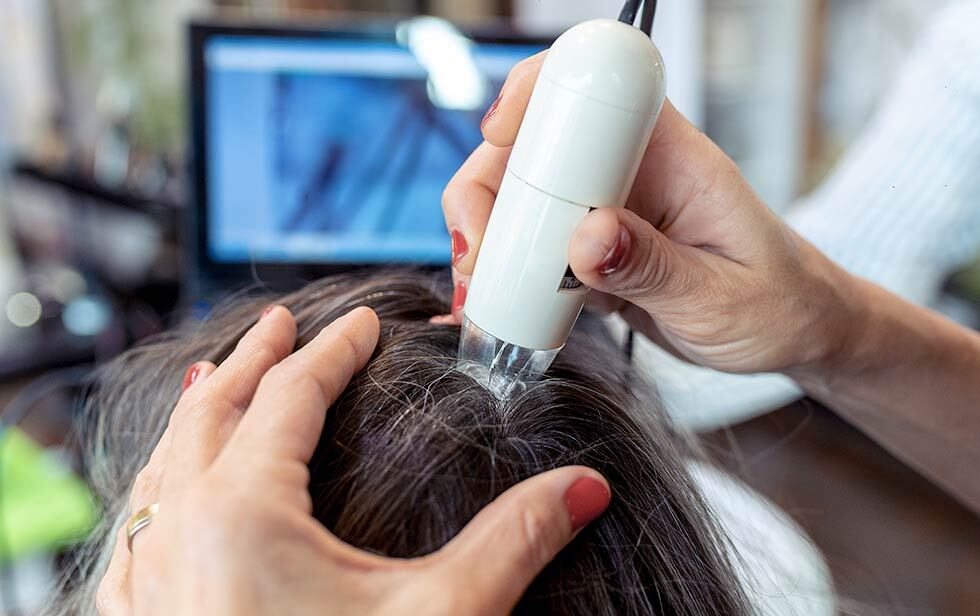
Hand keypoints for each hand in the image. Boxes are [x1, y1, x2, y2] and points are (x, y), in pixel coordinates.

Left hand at [97, 306, 610, 615]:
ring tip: (221, 382)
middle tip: (281, 322)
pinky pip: (136, 525)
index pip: (290, 396)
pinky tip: (169, 492)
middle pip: (212, 411)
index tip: (363, 325)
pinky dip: (161, 483)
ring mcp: (143, 583)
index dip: (334, 351)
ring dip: (200, 414)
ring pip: (163, 465)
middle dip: (254, 358)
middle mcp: (177, 537)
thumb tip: (583, 488)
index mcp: (241, 515)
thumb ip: (512, 543)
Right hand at [443, 53, 855, 374]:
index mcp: (671, 155)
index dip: (537, 96)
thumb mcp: (721, 296)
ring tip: (477, 289)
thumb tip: (585, 240)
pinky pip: (532, 245)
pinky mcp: (591, 248)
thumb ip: (654, 268)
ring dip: (488, 236)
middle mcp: (630, 170)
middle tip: (477, 254)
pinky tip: (491, 303)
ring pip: (520, 197)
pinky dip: (503, 271)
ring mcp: (606, 208)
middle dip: (487, 190)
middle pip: (533, 146)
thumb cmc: (780, 304)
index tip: (498, 139)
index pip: (598, 90)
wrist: (792, 333)